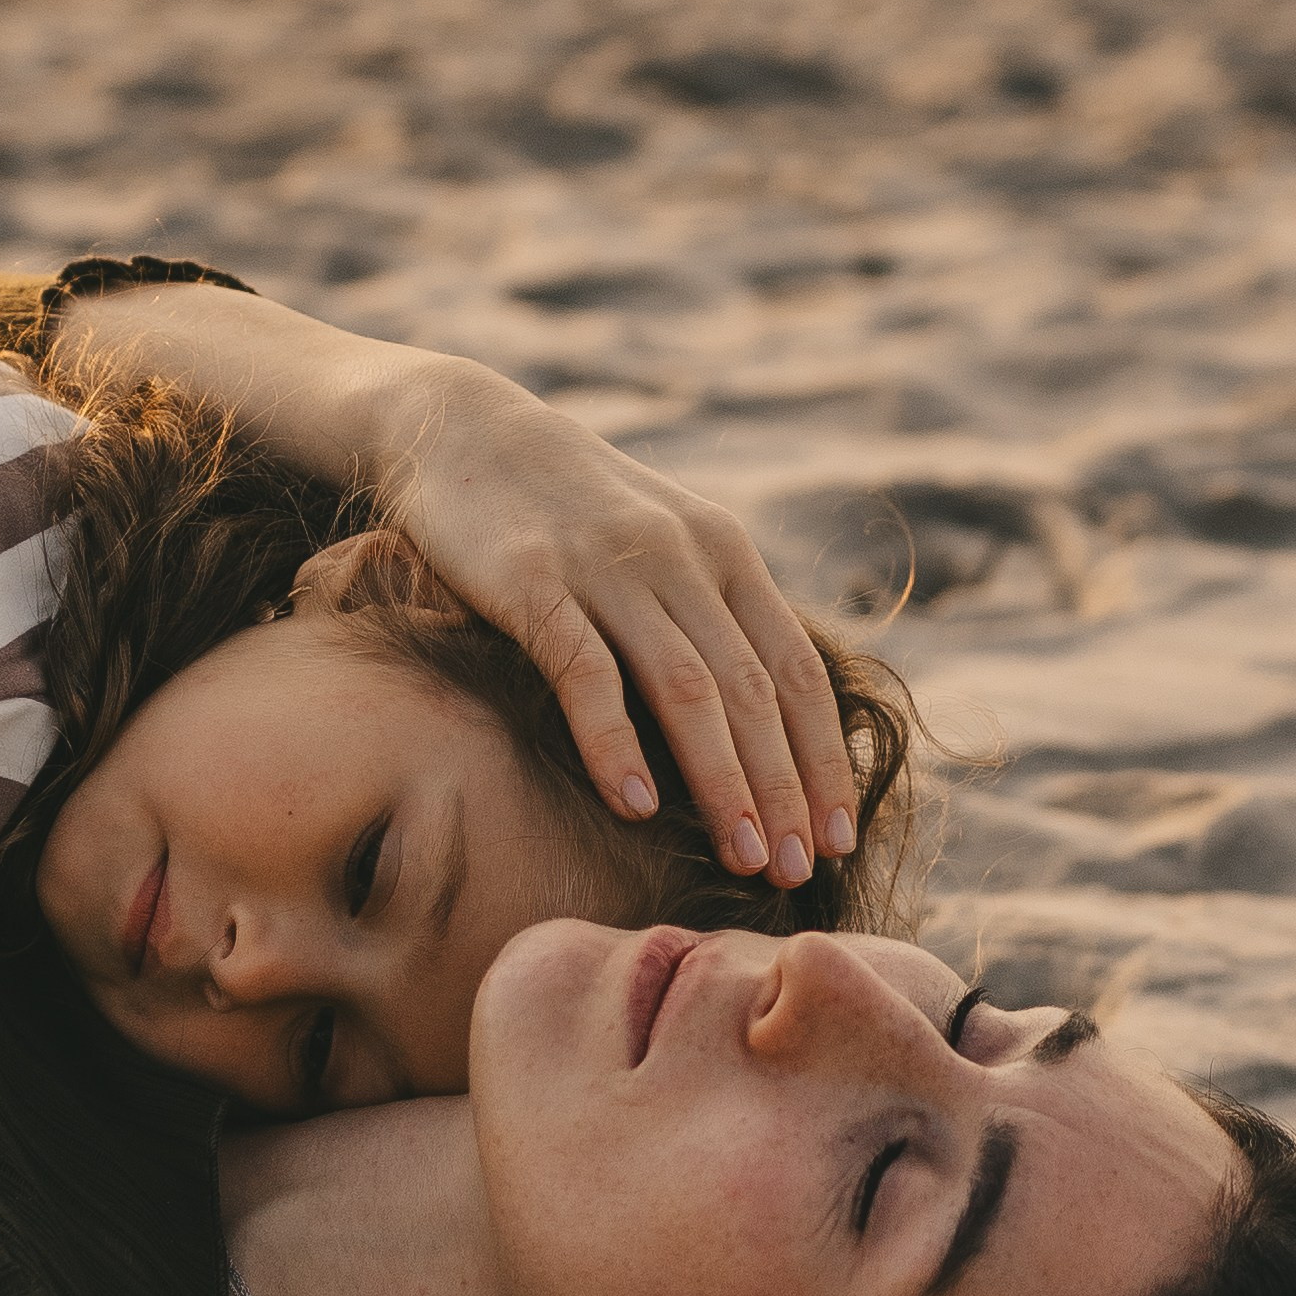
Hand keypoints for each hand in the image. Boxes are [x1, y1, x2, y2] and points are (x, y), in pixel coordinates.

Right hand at [45, 279, 859, 881]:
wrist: (457, 425)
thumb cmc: (564, 508)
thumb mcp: (660, 542)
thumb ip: (712, 613)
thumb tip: (764, 719)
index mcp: (723, 551)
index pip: (795, 670)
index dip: (820, 756)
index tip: (838, 833)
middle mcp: (680, 555)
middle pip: (751, 690)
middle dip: (784, 786)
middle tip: (799, 870)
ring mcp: (606, 566)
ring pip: (687, 687)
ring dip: (723, 780)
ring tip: (745, 857)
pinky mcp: (531, 580)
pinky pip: (585, 671)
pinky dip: (615, 741)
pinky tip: (635, 806)